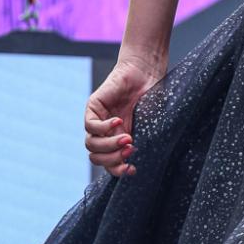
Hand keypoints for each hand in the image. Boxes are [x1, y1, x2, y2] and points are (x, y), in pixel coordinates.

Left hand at [85, 52, 164, 177]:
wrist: (147, 73)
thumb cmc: (153, 98)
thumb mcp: (150, 126)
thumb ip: (143, 144)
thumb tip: (137, 165)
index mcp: (118, 141)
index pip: (110, 164)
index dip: (118, 170)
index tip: (133, 169)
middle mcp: (106, 133)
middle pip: (97, 157)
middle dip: (113, 159)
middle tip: (131, 150)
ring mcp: (98, 121)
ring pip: (91, 144)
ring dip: (109, 146)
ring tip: (127, 139)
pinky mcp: (93, 107)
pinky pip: (90, 126)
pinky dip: (104, 128)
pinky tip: (119, 121)